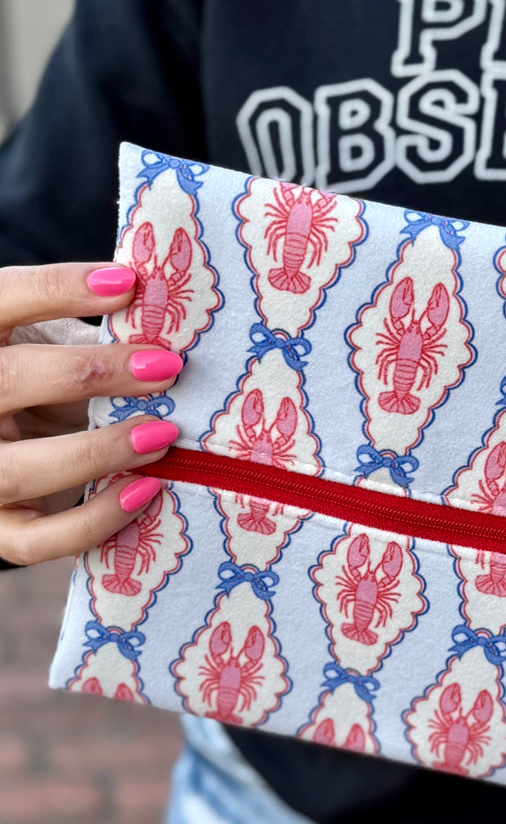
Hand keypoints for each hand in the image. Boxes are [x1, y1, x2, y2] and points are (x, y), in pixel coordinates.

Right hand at [0, 263, 183, 565]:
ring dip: (97, 452)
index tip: (128, 283)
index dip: (61, 289)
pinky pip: (36, 540)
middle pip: (9, 381)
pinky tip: (146, 490)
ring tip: (163, 436)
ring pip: (19, 469)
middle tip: (165, 368)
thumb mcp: (53, 343)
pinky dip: (94, 521)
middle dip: (90, 374)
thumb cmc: (47, 380)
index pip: (4, 299)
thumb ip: (93, 333)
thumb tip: (171, 310)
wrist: (14, 443)